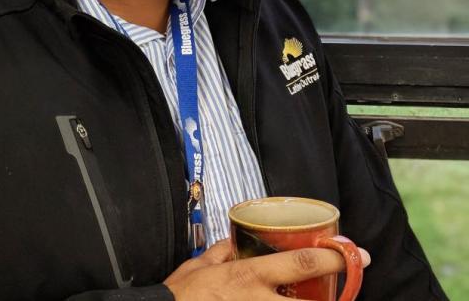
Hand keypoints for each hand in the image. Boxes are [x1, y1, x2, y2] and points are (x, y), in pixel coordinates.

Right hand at [163, 239, 370, 299]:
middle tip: (347, 291)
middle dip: (336, 299)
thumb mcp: (199, 265)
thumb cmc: (181, 296)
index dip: (334, 256)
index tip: (355, 253)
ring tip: (327, 297)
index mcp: (249, 276)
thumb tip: (238, 242)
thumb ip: (221, 251)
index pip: (302, 262)